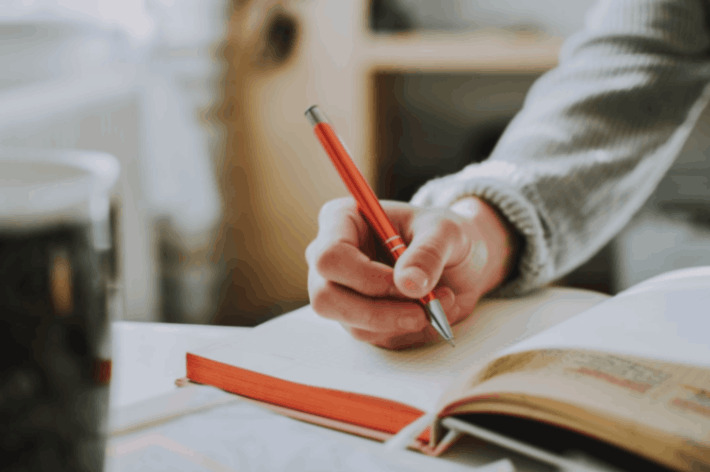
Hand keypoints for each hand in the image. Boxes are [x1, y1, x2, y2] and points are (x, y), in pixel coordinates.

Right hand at [305, 196, 518, 348]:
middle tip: (421, 310)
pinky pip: (373, 336)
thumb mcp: (447, 231)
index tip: (406, 283)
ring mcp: (340, 291)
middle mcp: (330, 258)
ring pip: (351, 323)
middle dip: (377, 311)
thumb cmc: (442, 235)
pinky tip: (430, 310)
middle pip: (325, 297)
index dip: (365, 276)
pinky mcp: (356, 318)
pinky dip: (407, 330)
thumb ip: (429, 252)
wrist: (457, 261)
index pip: (329, 256)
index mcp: (342, 221)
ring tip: (439, 301)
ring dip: (400, 321)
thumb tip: (409, 283)